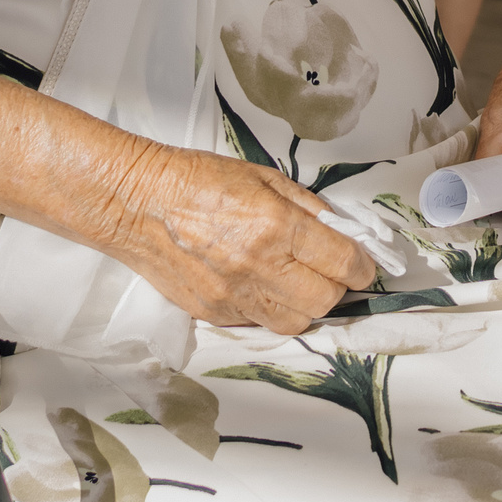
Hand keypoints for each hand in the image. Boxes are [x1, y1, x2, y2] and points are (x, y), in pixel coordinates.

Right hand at [109, 144, 375, 332]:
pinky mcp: (213, 312)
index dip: (362, 266)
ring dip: (306, 305)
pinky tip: (263, 285)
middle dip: (337, 287)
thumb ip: (307, 207)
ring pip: (295, 323)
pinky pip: (258, 324)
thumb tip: (341, 230)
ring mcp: (233, 296)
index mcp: (275, 225)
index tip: (363, 265)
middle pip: (325, 301)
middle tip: (332, 271)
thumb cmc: (198, 180)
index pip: (342, 262)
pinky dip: (270, 309)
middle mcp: (258, 266)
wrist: (137, 202)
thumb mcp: (263, 177)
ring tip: (299, 281)